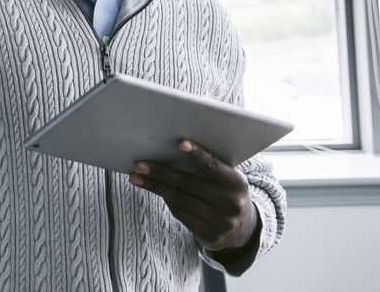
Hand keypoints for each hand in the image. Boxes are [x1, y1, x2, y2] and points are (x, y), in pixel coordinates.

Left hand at [128, 139, 256, 251]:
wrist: (243, 229)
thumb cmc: (228, 193)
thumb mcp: (228, 179)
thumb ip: (210, 168)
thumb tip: (171, 152)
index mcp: (236, 183)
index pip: (213, 166)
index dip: (197, 155)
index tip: (180, 143)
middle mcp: (229, 203)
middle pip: (188, 184)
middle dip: (161, 172)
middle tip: (140, 164)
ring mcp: (220, 222)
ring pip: (179, 200)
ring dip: (155, 187)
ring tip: (136, 178)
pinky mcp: (209, 235)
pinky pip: (180, 214)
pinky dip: (166, 200)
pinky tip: (154, 190)